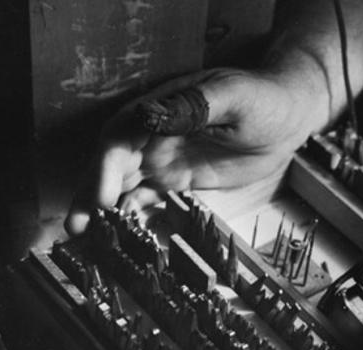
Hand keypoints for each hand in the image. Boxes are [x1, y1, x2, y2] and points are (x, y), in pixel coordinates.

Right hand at [65, 67, 327, 234]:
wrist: (286, 117)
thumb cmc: (261, 97)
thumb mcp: (231, 96)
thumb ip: (193, 106)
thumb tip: (152, 115)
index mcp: (158, 110)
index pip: (120, 139)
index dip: (105, 169)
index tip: (101, 199)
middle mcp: (152, 136)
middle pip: (112, 167)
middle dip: (92, 196)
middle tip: (76, 229)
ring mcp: (163, 159)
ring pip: (123, 186)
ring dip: (104, 211)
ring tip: (89, 241)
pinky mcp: (177, 179)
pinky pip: (147, 200)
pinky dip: (132, 217)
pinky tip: (121, 238)